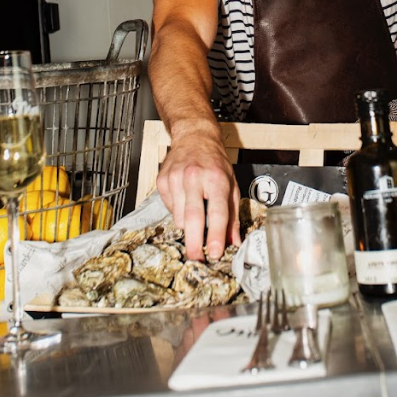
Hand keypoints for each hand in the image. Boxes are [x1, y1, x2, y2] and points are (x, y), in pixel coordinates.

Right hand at [155, 132, 240, 260]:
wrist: (194, 136)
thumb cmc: (215, 161)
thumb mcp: (232, 184)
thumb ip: (233, 215)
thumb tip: (234, 242)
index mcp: (216, 179)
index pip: (217, 212)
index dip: (216, 235)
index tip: (215, 253)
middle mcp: (195, 178)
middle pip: (193, 218)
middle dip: (194, 243)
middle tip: (197, 260)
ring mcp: (176, 179)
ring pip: (179, 217)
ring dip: (188, 226)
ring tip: (195, 212)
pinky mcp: (163, 181)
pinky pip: (170, 209)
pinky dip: (178, 212)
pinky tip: (185, 198)